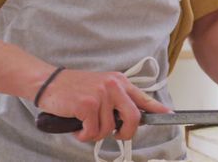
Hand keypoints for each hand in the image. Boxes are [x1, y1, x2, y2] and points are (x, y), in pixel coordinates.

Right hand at [35, 68, 172, 142]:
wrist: (48, 82)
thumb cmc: (74, 89)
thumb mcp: (101, 87)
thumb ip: (116, 100)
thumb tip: (127, 120)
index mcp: (119, 82)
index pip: (143, 97)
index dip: (157, 108)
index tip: (169, 114)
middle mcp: (114, 86)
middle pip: (133, 117)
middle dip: (127, 133)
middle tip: (117, 135)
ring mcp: (101, 94)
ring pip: (109, 128)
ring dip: (96, 134)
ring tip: (85, 126)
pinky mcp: (87, 104)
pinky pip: (92, 131)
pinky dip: (83, 135)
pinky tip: (77, 128)